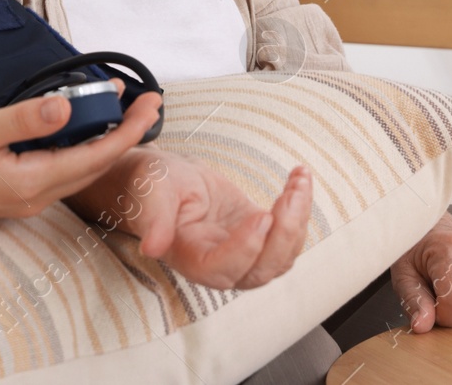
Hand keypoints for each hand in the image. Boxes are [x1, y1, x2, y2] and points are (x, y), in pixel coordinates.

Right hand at [0, 87, 162, 233]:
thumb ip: (25, 120)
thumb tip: (67, 107)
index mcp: (31, 182)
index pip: (96, 156)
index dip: (129, 129)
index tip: (151, 104)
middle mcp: (37, 196)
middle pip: (96, 164)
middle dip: (127, 132)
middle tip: (147, 101)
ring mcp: (29, 198)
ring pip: (81, 167)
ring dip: (104, 137)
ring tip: (120, 105)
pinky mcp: (19, 192)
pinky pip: (62, 168)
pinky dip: (79, 144)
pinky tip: (79, 122)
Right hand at [68, 149, 311, 289]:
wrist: (165, 180)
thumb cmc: (153, 185)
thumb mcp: (151, 191)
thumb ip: (154, 218)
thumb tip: (152, 247)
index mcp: (189, 257)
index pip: (221, 270)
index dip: (245, 249)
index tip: (261, 215)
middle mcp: (218, 263)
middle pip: (259, 271)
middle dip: (283, 237)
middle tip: (290, 196)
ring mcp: (242, 252)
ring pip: (280, 258)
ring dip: (297, 221)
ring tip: (299, 181)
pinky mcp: (258, 235)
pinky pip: (288, 237)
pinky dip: (300, 210)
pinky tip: (299, 179)